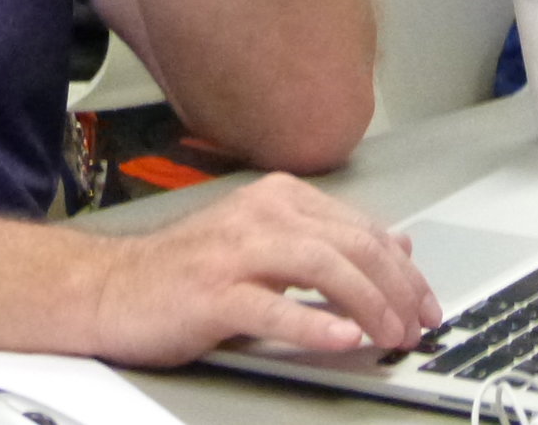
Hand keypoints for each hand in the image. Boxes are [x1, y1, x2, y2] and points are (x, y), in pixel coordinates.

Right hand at [90, 172, 440, 364]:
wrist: (110, 288)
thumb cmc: (188, 272)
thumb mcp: (267, 244)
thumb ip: (328, 241)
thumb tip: (397, 244)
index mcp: (280, 198)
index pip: (362, 229)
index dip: (404, 268)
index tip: (426, 301)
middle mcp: (262, 214)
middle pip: (351, 245)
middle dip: (397, 288)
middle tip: (420, 324)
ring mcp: (236, 252)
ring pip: (323, 268)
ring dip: (369, 304)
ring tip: (392, 333)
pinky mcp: (212, 293)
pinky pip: (273, 307)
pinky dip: (314, 323)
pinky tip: (344, 338)